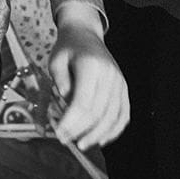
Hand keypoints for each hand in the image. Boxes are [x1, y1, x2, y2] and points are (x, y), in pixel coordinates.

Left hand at [47, 10, 129, 150]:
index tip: (59, 134)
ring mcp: (120, 82)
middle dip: (82, 132)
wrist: (86, 34)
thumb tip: (67, 106)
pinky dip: (114, 131)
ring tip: (82, 144)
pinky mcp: (124, 89)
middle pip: (99, 113)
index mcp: (91, 66)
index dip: (71, 123)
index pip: (83, 102)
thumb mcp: (55, 60)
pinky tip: (101, 139)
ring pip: (113, 117)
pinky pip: (124, 115)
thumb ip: (60, 82)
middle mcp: (109, 75)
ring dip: (98, 135)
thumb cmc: (68, 48)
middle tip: (66, 141)